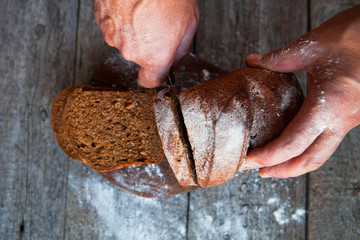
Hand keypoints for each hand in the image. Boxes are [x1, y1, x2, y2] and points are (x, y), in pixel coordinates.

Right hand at [94, 0, 198, 87]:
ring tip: (144, 11)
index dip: (155, 75)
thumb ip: (180, 52)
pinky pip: (113, 25)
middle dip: (147, 46)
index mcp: (153, 57)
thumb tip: (173, 65)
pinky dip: (121, 19)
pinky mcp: (101, 18)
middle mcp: (130, 51)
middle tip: (157, 25)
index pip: (149, 81)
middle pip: (138, 58)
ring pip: (124, 41)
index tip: (158, 69)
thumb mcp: (189, 26)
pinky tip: (131, 5)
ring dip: (133, 31)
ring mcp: (112, 34)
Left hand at [244, 5, 359, 177]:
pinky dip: (308, 147)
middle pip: (311, 160)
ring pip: (322, 153)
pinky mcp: (353, 115)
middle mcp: (343, 118)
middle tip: (262, 172)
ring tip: (275, 162)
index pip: (294, 143)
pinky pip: (328, 139)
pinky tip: (294, 141)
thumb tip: (252, 62)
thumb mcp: (311, 47)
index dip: (269, 156)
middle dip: (284, 171)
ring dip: (297, 162)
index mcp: (330, 105)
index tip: (251, 159)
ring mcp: (351, 119)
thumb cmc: (354, 35)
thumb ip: (277, 59)